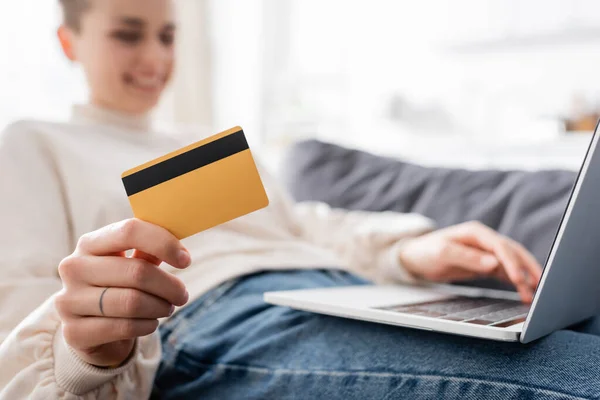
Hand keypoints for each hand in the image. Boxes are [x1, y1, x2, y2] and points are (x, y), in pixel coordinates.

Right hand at [55, 219, 190, 367]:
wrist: (90, 330)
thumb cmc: (118, 287)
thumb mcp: (131, 264)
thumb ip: (150, 251)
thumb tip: (180, 247)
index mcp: (90, 243)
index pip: (129, 231)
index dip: (164, 243)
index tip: (185, 260)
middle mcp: (74, 268)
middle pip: (137, 272)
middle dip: (169, 286)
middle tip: (182, 294)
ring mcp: (69, 300)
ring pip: (133, 302)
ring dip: (160, 307)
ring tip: (167, 308)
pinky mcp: (74, 332)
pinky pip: (124, 327)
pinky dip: (147, 325)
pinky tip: (150, 323)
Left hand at [397, 221, 542, 302]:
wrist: (415, 257)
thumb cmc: (426, 252)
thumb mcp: (442, 253)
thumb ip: (467, 257)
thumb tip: (493, 263)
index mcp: (476, 233)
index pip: (500, 246)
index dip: (511, 262)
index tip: (519, 279)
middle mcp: (484, 240)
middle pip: (512, 252)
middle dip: (527, 268)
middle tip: (540, 286)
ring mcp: (486, 252)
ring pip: (512, 263)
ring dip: (524, 277)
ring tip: (534, 295)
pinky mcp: (485, 264)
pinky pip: (505, 272)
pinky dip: (515, 281)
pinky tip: (524, 292)